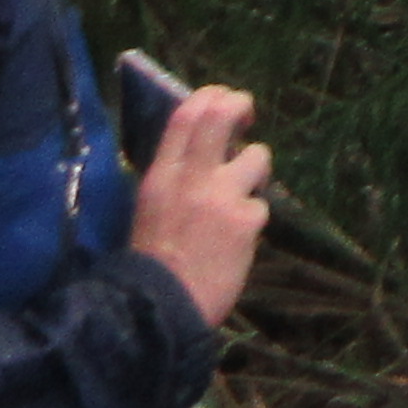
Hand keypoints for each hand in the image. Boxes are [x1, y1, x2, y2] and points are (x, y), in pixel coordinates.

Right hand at [128, 83, 271, 326]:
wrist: (157, 311)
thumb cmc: (148, 265)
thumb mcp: (150, 210)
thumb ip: (174, 180)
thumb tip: (202, 153)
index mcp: (161, 176)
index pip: (186, 115)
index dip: (209, 96)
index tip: (221, 97)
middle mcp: (191, 177)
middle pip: (222, 116)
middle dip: (240, 105)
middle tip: (246, 114)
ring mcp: (221, 196)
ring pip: (258, 156)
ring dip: (254, 171)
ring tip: (240, 197)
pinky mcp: (246, 220)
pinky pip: (259, 207)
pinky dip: (251, 221)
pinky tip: (236, 243)